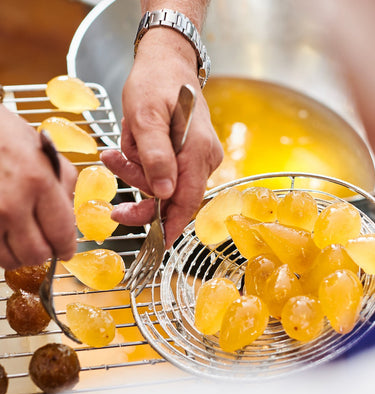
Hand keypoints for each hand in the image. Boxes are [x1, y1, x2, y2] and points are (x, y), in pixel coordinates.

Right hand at [0, 105, 76, 268]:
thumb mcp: (44, 152)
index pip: (61, 233)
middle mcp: (12, 203)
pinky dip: (0, 250)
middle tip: (44, 243)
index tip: (66, 250)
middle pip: (37, 253)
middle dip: (44, 252)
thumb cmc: (5, 135)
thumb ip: (63, 185)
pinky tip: (3, 234)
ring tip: (21, 239)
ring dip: (20, 255)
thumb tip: (70, 216)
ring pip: (11, 260)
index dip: (66, 247)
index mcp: (39, 182)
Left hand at [101, 28, 222, 247]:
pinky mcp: (189, 154)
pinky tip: (127, 151)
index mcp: (197, 152)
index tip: (156, 245)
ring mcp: (198, 157)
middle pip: (174, 196)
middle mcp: (204, 158)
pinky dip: (144, 168)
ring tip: (115, 154)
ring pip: (166, 185)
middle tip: (113, 207)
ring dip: (137, 176)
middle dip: (141, 199)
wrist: (166, 61)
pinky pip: (166, 172)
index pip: (186, 201)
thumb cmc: (155, 83)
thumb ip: (155, 156)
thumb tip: (164, 193)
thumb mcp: (145, 117)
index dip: (170, 226)